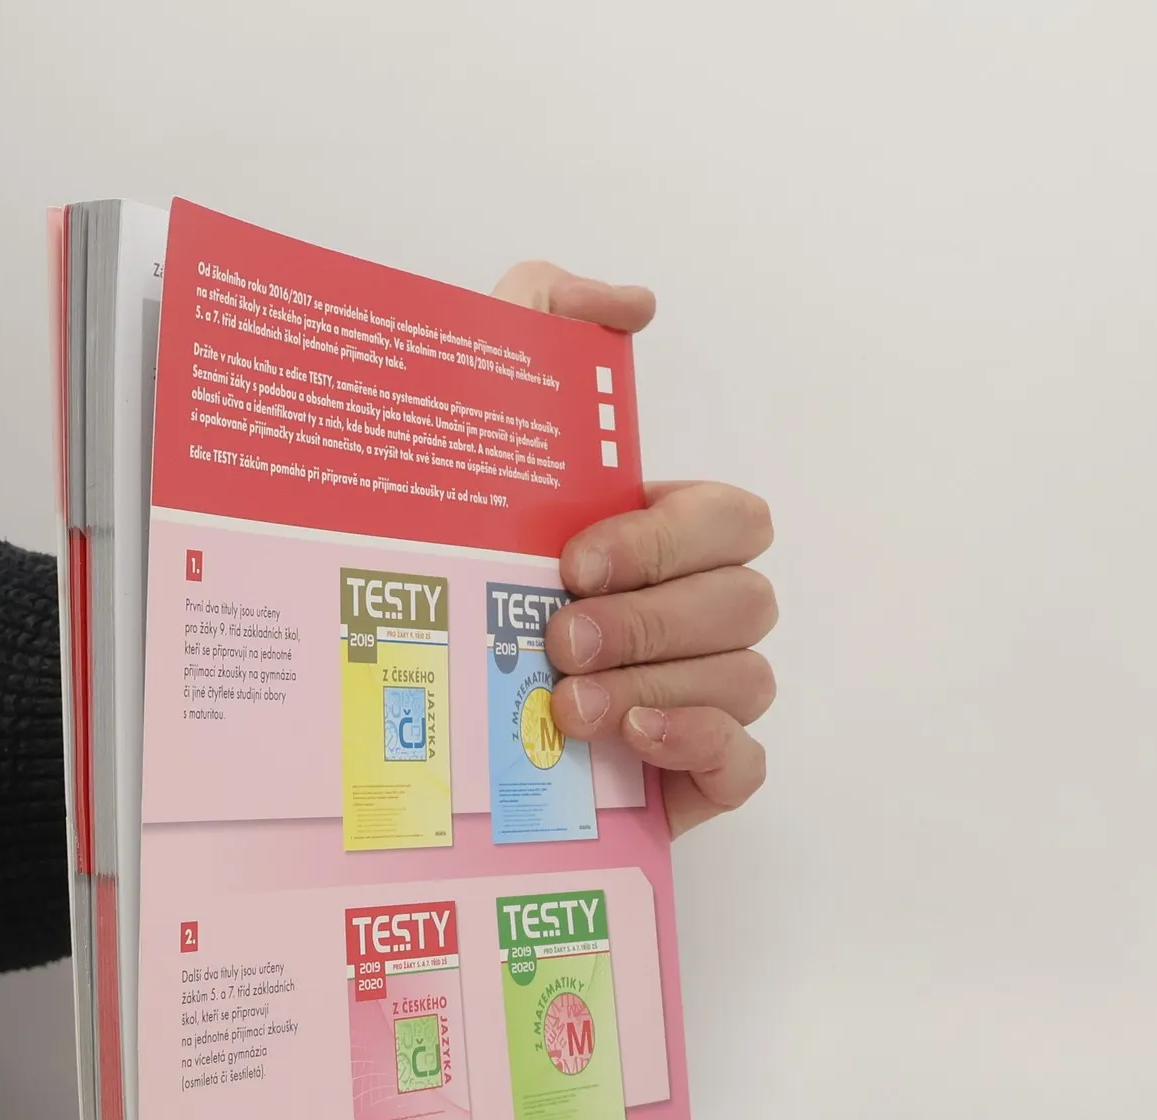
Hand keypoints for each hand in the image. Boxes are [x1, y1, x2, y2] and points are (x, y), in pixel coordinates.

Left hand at [493, 262, 776, 836]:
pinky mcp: (696, 776)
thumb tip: (634, 305)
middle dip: (650, 618)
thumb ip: (542, 322)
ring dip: (658, 685)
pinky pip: (745, 760)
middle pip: (744, 601)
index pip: (731, 518)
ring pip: (746, 678)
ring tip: (566, 703)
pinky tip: (630, 739)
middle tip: (558, 639)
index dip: (666, 541)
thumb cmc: (460, 572)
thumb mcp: (478, 424)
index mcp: (667, 539)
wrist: (411, 711)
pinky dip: (700, 743)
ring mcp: (705, 695)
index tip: (572, 562)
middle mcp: (697, 614)